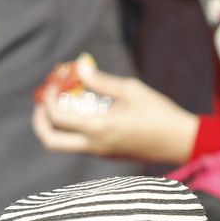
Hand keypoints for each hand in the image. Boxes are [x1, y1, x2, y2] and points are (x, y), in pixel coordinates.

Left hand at [31, 61, 199, 164]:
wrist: (179, 141)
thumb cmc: (158, 112)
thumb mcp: (130, 90)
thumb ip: (101, 81)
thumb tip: (80, 66)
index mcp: (98, 128)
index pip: (57, 116)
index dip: (49, 98)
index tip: (54, 83)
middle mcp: (94, 145)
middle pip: (51, 142)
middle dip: (40, 122)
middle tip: (42, 105)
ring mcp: (100, 152)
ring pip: (64, 145)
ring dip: (55, 126)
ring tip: (61, 105)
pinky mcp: (107, 154)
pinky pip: (80, 144)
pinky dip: (72, 129)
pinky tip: (82, 112)